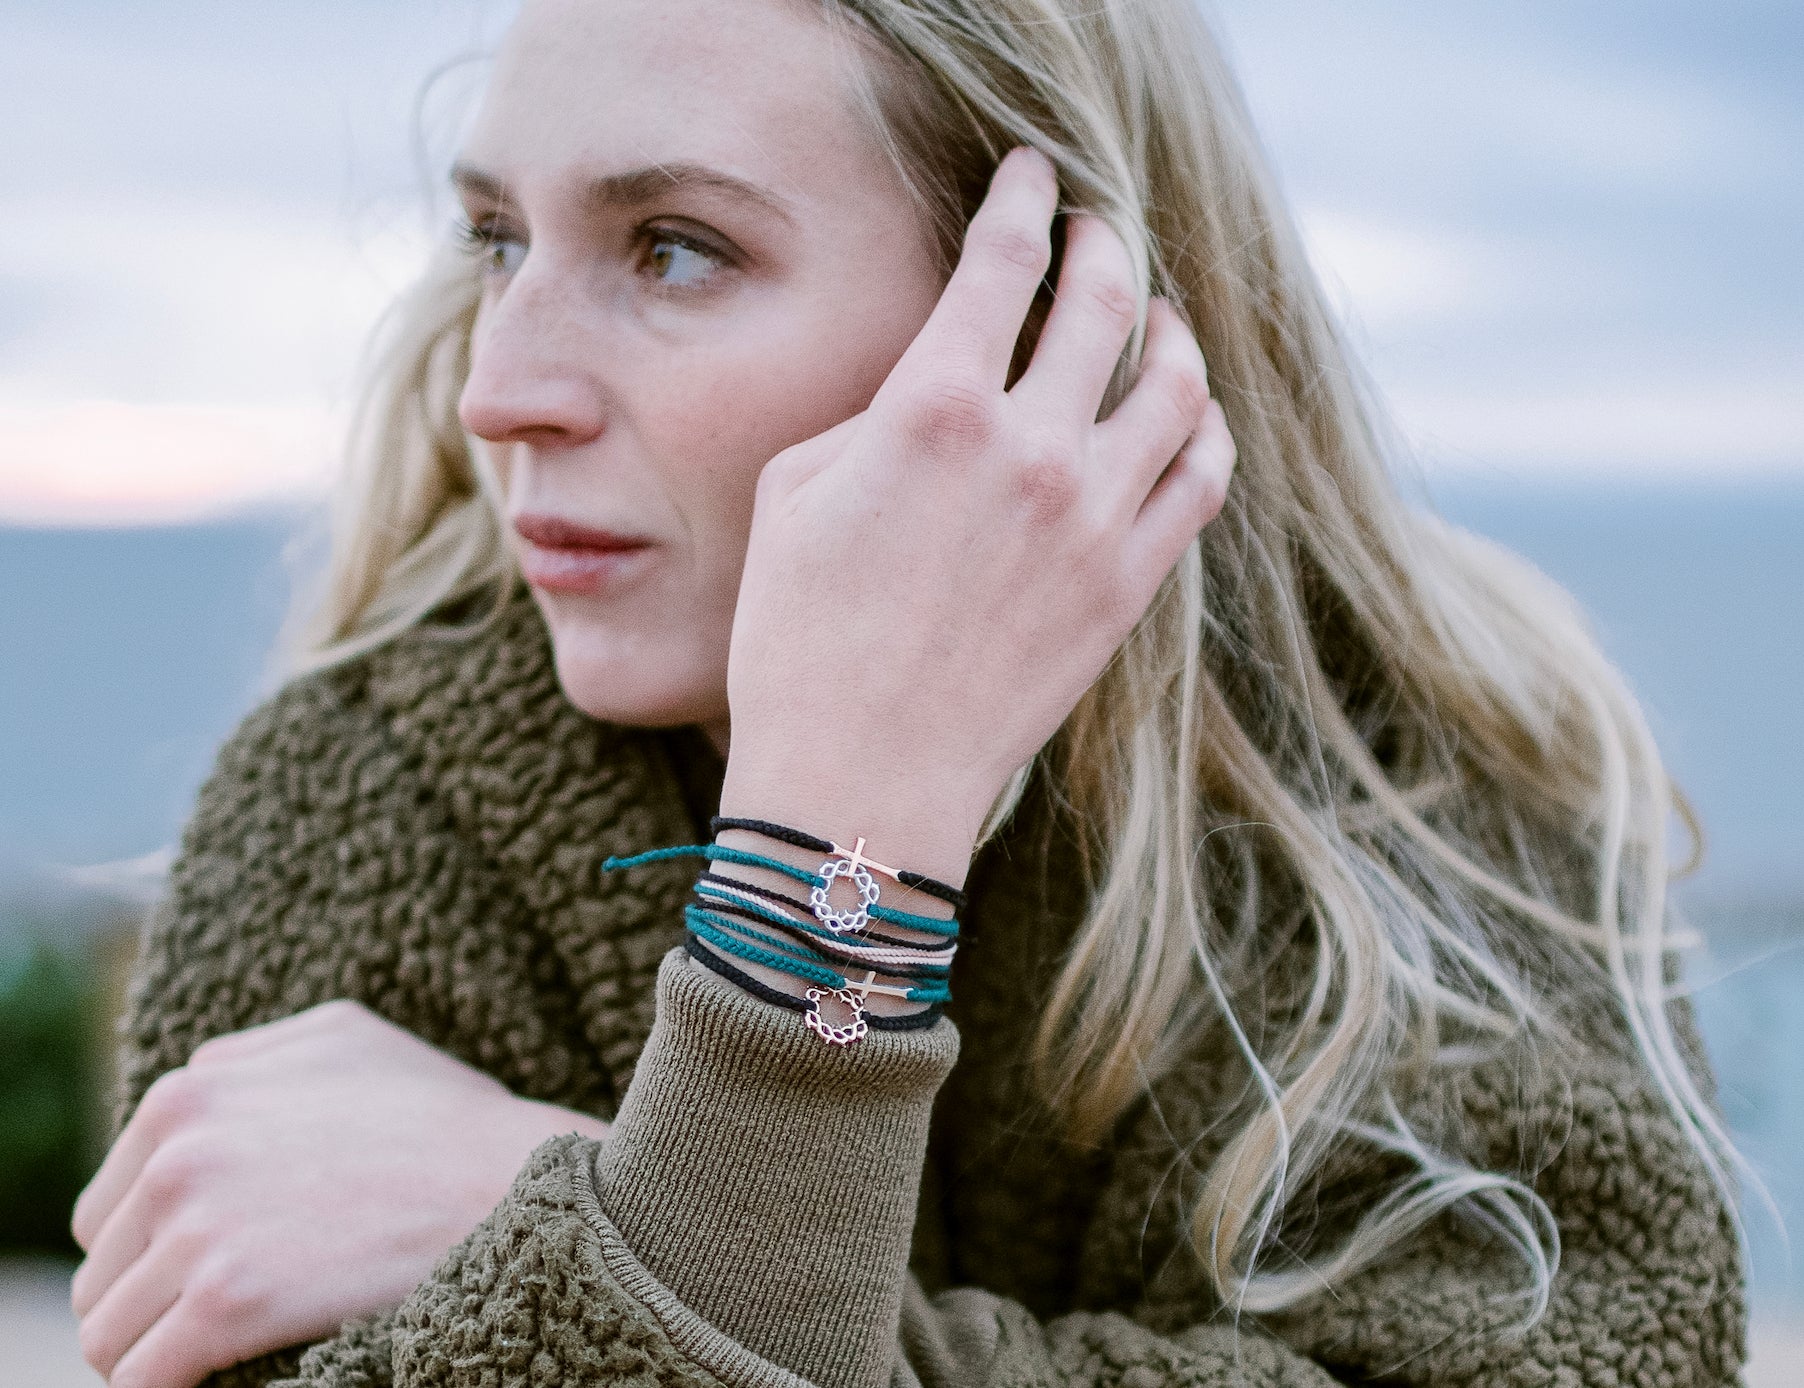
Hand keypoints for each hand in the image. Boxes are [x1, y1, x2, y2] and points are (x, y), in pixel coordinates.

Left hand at [70, 1000, 607, 1387]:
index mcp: (192, 1091)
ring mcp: (199, 1227)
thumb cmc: (445, 1114)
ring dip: (155, 1349)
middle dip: (151, 1297)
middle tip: (222, 1315)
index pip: (113, 1202)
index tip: (210, 1268)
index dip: (156, 1245)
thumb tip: (195, 1087)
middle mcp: (179, 1152)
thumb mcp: (342, 1039)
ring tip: (218, 1355)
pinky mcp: (226, 1301)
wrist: (512, 1178)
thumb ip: (250, 1059)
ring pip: (108, 1330)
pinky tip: (214, 1382)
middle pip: (104, 1267)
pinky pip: (140, 1378)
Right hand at [721, 146, 1235, 878]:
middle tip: (1095, 224)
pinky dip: (1202, 429)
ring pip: (1177, 384)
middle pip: (1107, 299)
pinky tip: (1183, 416)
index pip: (1002, 262)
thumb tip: (938, 385)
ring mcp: (1094, 518)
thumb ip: (874, 414)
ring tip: (1157, 315)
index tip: (1030, 174)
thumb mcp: (795, 493)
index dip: (1021, 200)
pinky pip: (1201, 477)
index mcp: (934, 410)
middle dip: (1103, 239)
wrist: (861, 775)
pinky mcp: (1128, 585)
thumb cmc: (799, 640)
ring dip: (1172, 329)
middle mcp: (1031, 449)